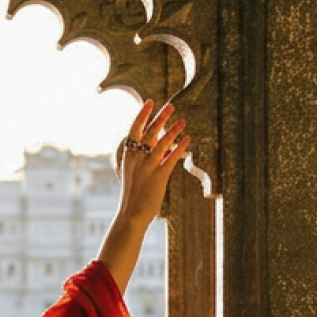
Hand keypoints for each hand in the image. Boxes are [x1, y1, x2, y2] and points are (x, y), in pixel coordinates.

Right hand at [115, 98, 189, 225]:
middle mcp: (136, 158)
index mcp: (128, 156)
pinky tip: (187, 140)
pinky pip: (171, 158)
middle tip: (171, 106)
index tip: (149, 102)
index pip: (134, 129)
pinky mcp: (158, 176)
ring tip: (183, 120)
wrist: (130, 214)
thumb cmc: (133, 195)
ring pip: (161, 143)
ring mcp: (147, 167)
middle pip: (150, 132)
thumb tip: (163, 147)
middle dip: (161, 117)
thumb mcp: (135, 173)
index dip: (142, 115)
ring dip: (173, 130)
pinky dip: (180, 147)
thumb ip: (146, 158)